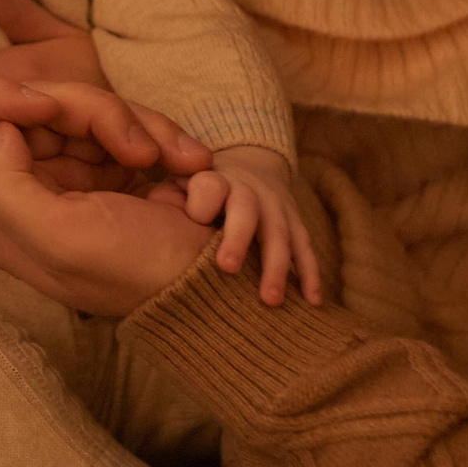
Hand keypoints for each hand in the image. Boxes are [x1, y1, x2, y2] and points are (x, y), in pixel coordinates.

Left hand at [0, 79, 215, 315]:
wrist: (212, 285)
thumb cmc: (136, 269)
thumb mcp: (60, 238)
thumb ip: (2, 185)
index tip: (44, 105)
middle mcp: (22, 189)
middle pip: (24, 106)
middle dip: (87, 110)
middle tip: (139, 149)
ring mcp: (66, 175)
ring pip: (77, 106)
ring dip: (134, 123)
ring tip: (175, 162)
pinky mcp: (107, 165)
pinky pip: (118, 120)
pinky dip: (156, 132)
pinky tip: (187, 162)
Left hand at [179, 146, 321, 306]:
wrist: (249, 164)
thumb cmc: (200, 186)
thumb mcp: (180, 180)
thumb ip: (167, 198)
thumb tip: (155, 217)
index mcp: (215, 179)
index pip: (211, 186)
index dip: (203, 201)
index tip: (196, 218)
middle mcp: (250, 191)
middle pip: (247, 210)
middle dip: (238, 237)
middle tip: (227, 268)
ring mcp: (277, 208)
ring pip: (281, 235)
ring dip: (277, 267)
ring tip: (270, 300)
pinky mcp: (296, 224)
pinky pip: (305, 249)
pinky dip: (310, 275)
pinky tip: (311, 302)